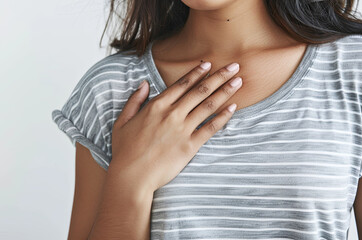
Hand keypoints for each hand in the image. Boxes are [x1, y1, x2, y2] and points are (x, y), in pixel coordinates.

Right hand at [109, 61, 241, 191]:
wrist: (132, 176)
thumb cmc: (124, 150)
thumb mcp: (123, 121)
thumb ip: (135, 100)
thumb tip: (143, 83)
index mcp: (156, 106)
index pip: (181, 84)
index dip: (197, 73)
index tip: (209, 64)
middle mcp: (172, 114)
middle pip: (200, 90)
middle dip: (218, 76)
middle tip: (233, 66)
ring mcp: (182, 129)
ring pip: (208, 105)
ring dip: (225, 92)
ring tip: (238, 81)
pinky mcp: (190, 146)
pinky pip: (210, 128)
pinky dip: (223, 117)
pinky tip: (233, 108)